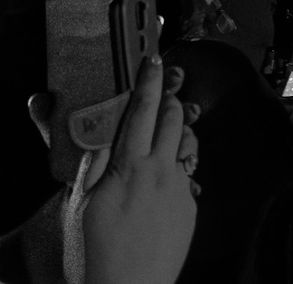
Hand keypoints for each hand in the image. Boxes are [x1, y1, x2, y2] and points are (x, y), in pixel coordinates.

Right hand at [83, 57, 196, 283]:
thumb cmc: (97, 250)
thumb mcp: (83, 203)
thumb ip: (94, 165)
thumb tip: (97, 135)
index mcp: (131, 165)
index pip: (143, 110)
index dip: (149, 82)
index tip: (153, 60)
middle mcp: (161, 170)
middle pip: (173, 118)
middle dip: (170, 98)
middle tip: (164, 90)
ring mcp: (180, 188)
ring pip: (187, 142)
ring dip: (179, 128)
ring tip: (168, 128)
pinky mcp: (191, 206)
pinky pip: (187, 175)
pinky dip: (176, 168)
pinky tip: (163, 178)